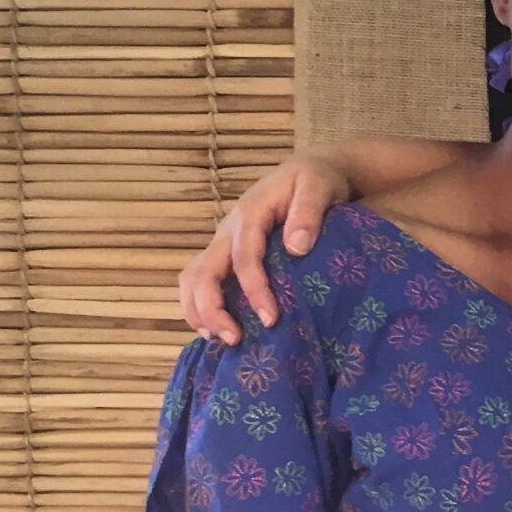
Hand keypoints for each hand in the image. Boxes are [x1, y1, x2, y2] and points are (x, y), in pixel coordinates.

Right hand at [179, 154, 353, 343]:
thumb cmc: (316, 181)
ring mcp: (224, 241)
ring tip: (217, 340)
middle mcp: (228, 229)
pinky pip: (203, 279)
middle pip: (202, 271)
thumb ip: (308, 213)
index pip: (243, 257)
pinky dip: (202, 304)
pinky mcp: (227, 252)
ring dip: (198, 309)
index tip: (271, 318)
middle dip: (211, 308)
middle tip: (234, 339)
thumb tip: (297, 247)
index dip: (253, 290)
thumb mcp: (318, 187)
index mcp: (250, 213)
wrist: (309, 171)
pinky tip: (217, 328)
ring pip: (193, 276)